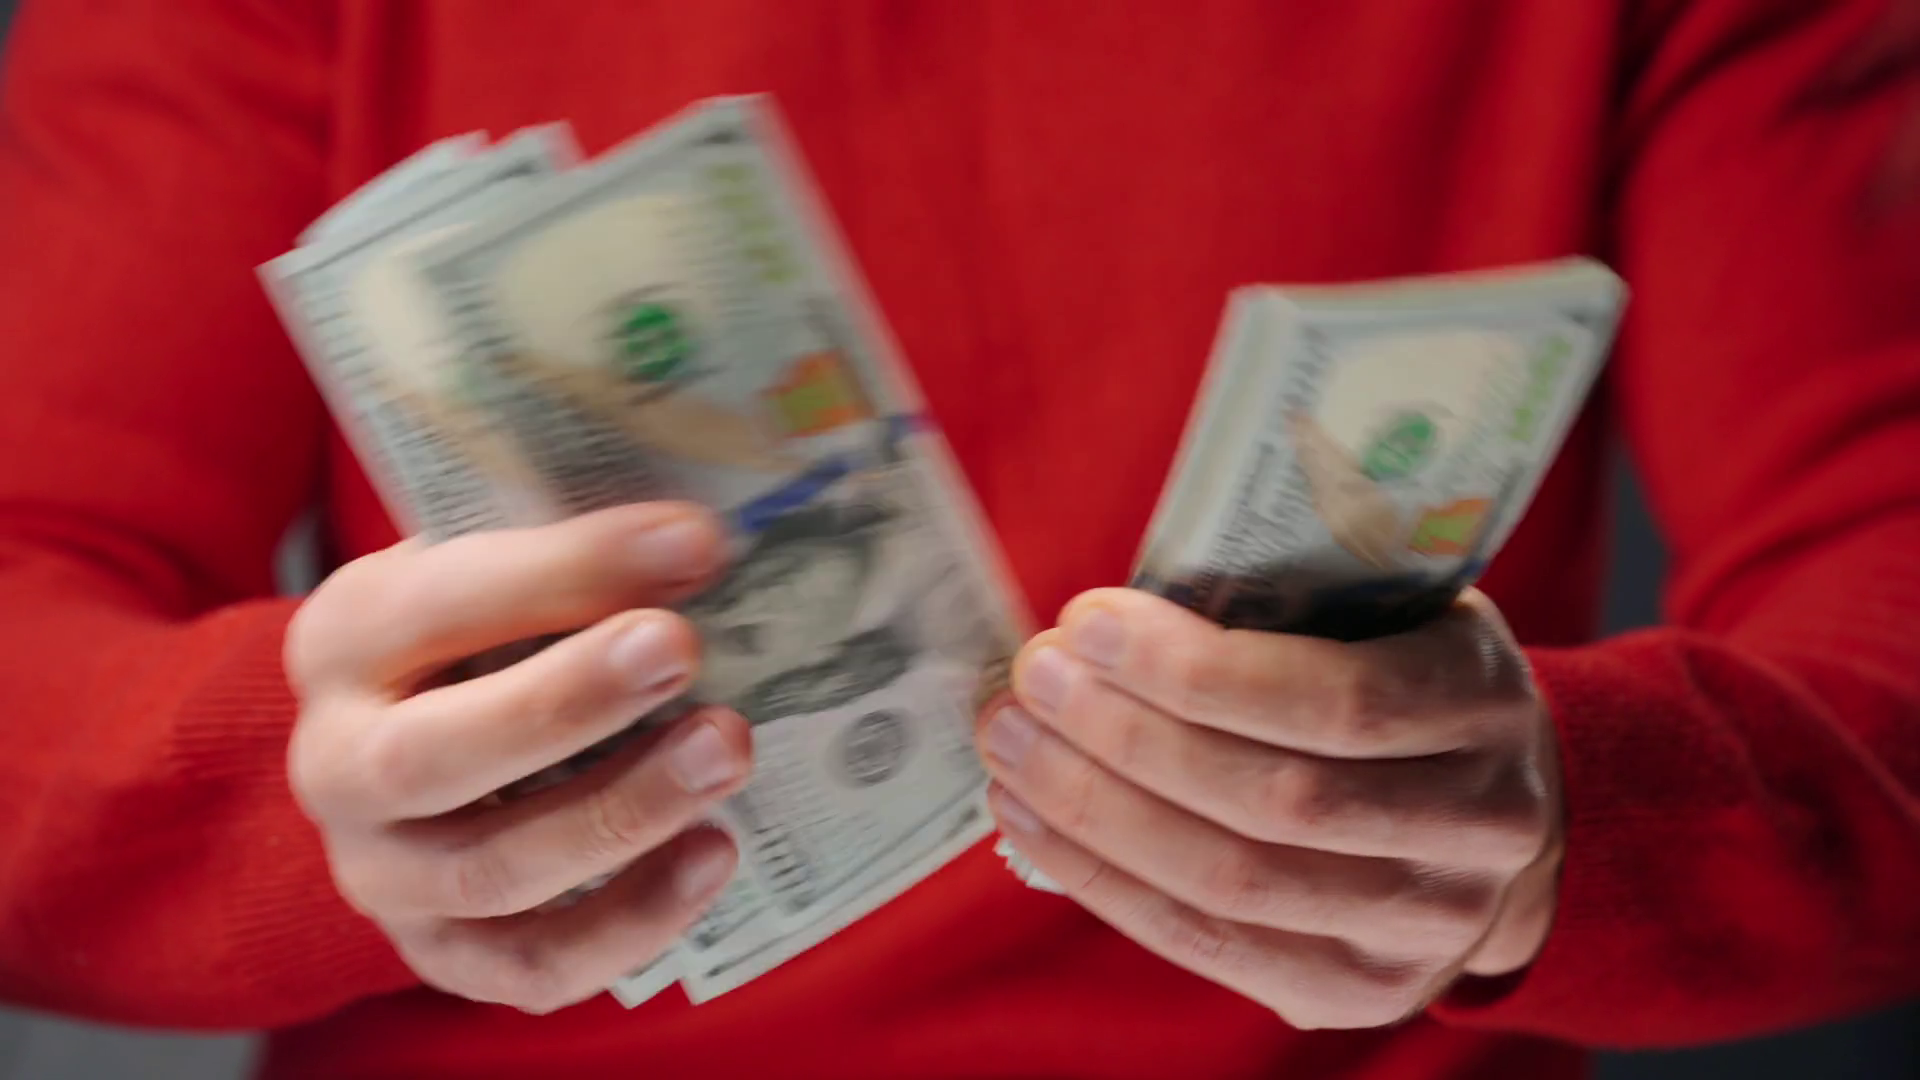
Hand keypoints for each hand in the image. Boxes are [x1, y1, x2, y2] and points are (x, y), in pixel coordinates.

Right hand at [285, 502, 752, 1012]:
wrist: (409, 753)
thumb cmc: (477, 641)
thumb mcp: (494, 574)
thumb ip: (574, 565)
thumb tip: (705, 546)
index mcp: (343, 640)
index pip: (439, 602)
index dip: (567, 572)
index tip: (691, 542)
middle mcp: (338, 767)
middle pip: (435, 754)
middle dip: (570, 702)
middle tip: (684, 649)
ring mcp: (384, 876)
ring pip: (492, 870)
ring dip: (623, 811)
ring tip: (727, 749)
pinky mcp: (442, 956)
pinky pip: (532, 967)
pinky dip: (631, 921)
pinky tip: (715, 854)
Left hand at [978, 587, 1564, 1029]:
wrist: (1496, 817)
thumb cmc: (1405, 679)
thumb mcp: (1386, 609)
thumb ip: (1285, 603)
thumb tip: (1105, 623)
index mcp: (1483, 706)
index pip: (1338, 703)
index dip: (1198, 671)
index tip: (1089, 621)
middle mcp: (1475, 829)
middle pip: (1274, 800)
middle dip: (1126, 736)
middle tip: (1032, 679)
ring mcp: (1421, 930)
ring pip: (1230, 881)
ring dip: (1094, 808)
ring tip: (1012, 745)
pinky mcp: (1355, 992)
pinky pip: (1205, 943)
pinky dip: (1102, 879)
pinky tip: (1032, 820)